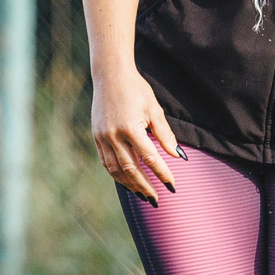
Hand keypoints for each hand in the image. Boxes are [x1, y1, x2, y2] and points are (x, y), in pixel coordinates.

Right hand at [92, 66, 179, 200]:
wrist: (110, 75)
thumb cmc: (136, 90)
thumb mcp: (154, 109)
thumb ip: (165, 134)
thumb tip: (178, 155)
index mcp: (130, 127)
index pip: (149, 158)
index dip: (162, 173)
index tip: (172, 185)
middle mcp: (113, 135)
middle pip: (130, 169)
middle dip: (144, 186)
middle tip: (156, 199)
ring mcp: (102, 137)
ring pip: (115, 169)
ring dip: (129, 184)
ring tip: (142, 194)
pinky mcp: (96, 136)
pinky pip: (105, 161)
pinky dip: (116, 174)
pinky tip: (126, 180)